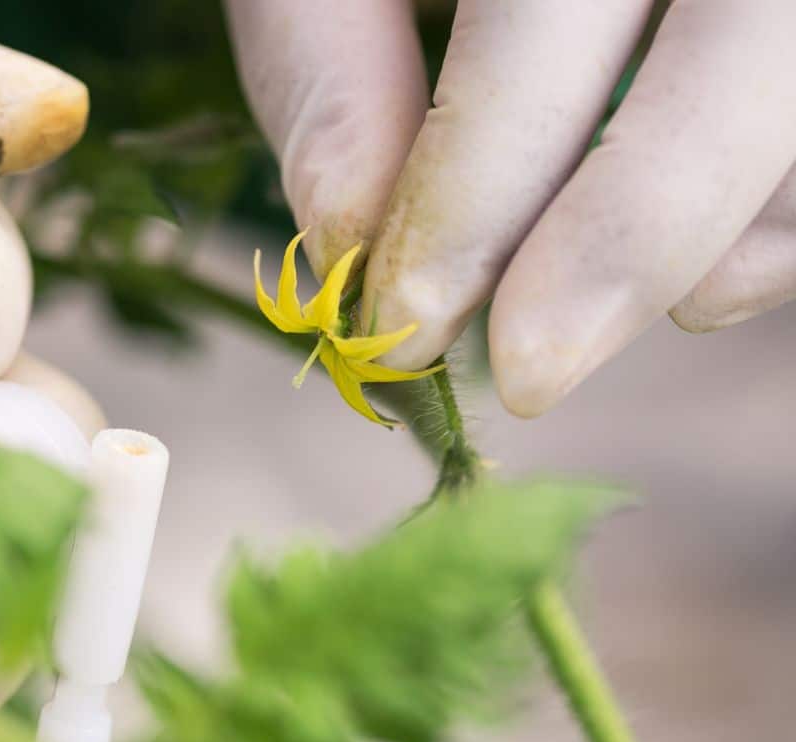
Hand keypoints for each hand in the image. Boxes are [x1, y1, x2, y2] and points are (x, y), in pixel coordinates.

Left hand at [226, 0, 795, 415]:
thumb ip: (322, 55)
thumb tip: (345, 234)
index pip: (549, 12)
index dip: (480, 185)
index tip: (406, 322)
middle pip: (748, 58)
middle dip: (629, 236)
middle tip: (529, 373)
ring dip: (717, 239)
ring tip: (585, 312)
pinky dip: (783, 224)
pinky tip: (705, 272)